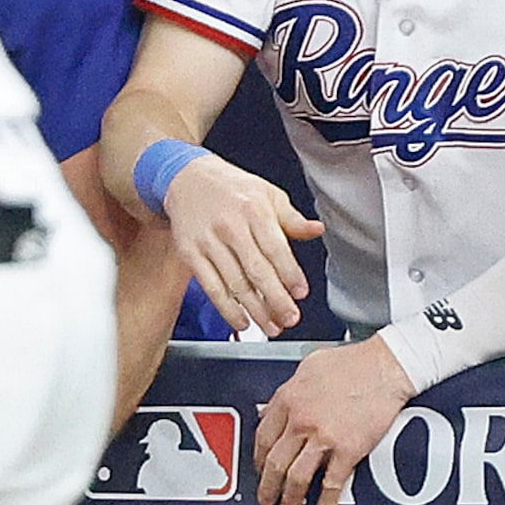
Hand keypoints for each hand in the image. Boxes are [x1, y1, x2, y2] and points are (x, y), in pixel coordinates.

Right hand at [163, 154, 323, 334]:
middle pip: (257, 271)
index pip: (276, 248)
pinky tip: (241, 321)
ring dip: (255, 310)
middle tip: (290, 318)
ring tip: (271, 327)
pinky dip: (227, 308)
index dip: (290, 274)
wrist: (187, 177)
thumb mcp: (267, 193)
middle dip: (276, 299)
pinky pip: (211, 287)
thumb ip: (291, 218)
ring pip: (235, 284)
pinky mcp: (190, 254)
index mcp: (254, 210)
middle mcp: (231, 227)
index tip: (300, 293)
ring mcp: (208, 242)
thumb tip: (317, 230)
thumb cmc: (232, 187)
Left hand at [254, 335, 415, 504]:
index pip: (262, 437)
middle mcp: (301, 420)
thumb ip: (288, 390)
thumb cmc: (353, 362)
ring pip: (296, 478)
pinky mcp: (348, 450)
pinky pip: (331, 484)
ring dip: (290, 498)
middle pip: (274, 463)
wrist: (386, 366)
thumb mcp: (308, 366)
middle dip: (268, 486)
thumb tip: (272, 409)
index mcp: (289, 399)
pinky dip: (325, 503)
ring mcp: (323, 437)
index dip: (258, 458)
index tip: (260, 468)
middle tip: (266, 497)